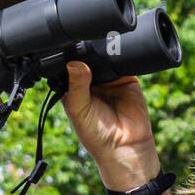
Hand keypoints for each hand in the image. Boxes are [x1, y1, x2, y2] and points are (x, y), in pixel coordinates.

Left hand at [62, 61, 160, 189]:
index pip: (68, 66)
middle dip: (87, 54)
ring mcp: (110, 80)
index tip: (66, 50)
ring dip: (104, 54)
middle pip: (87, 59)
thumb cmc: (96, 135)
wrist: (125, 147)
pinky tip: (117, 58)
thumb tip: (74, 63)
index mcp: (73, 88)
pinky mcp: (127, 79)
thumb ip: (76, 86)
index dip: (67, 59)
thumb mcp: (79, 109)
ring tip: (102, 55)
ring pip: (105, 58)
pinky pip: (124, 63)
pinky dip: (122, 58)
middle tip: (86, 47)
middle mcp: (91, 82)